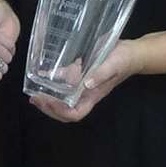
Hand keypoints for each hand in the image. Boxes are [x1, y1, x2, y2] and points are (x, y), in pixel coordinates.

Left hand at [27, 39, 143, 122]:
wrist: (131, 52)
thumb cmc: (124, 60)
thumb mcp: (114, 64)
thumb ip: (101, 74)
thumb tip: (86, 84)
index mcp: (92, 95)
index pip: (75, 113)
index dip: (60, 112)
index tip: (47, 101)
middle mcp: (85, 93)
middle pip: (65, 111)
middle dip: (49, 108)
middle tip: (34, 98)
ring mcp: (81, 84)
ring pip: (62, 98)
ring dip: (48, 98)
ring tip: (34, 92)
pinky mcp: (80, 73)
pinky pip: (64, 80)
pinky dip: (51, 79)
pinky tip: (41, 73)